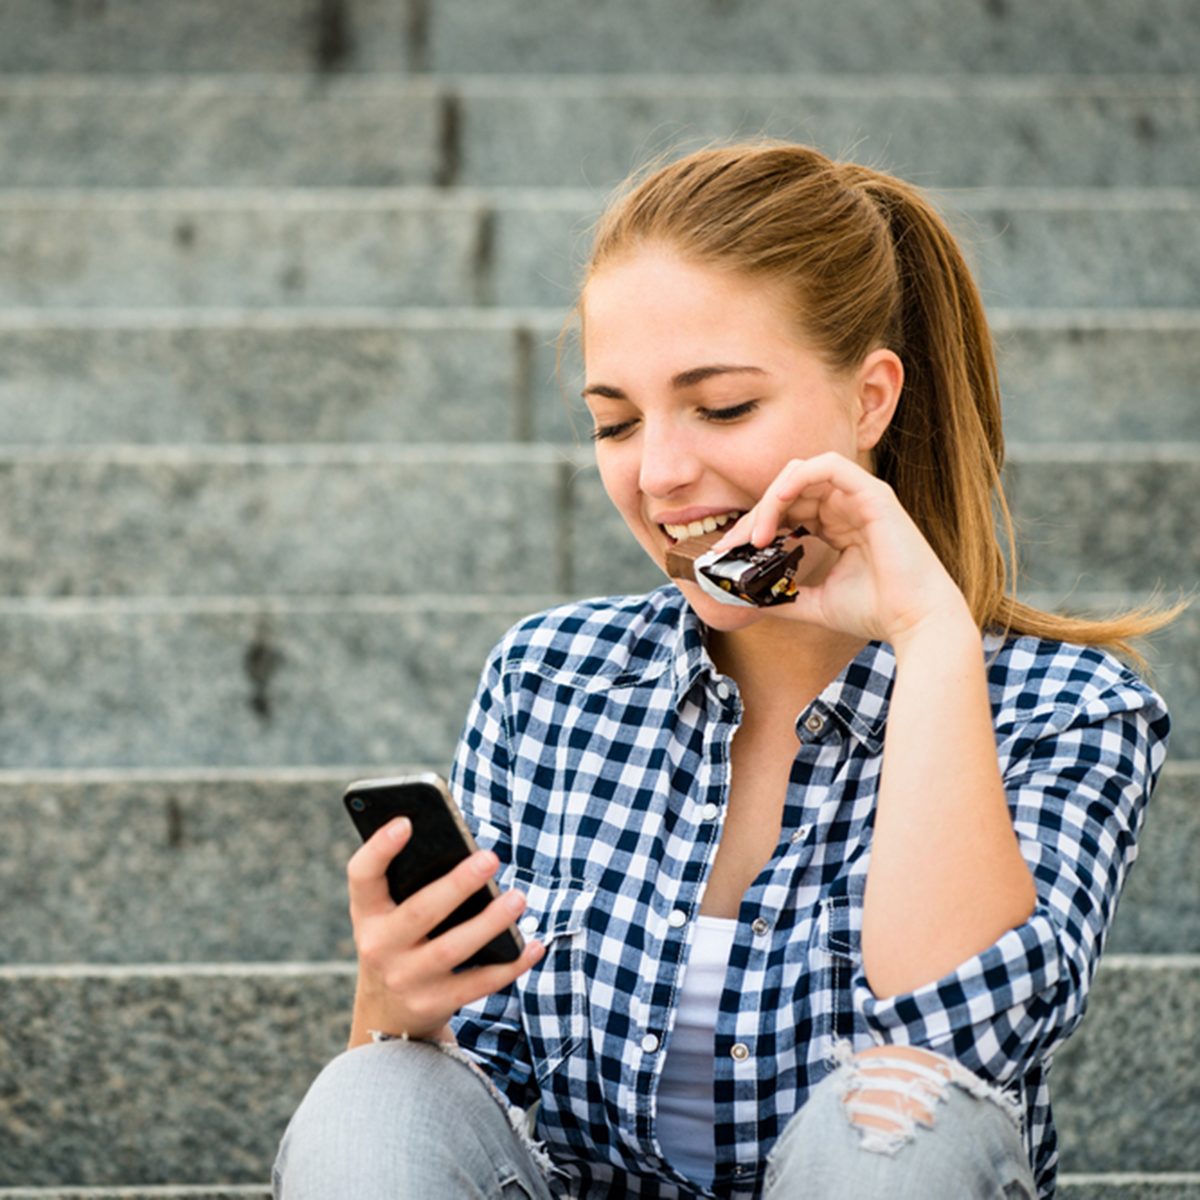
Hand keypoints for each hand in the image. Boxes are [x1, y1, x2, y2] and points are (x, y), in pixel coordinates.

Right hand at [347, 817, 544, 1040]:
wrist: (387, 1014)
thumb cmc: (399, 941)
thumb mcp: (389, 914)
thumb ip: (413, 882)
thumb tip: (468, 851)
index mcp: (368, 913)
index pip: (362, 876)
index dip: (379, 849)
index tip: (405, 822)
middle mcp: (379, 947)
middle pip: (420, 912)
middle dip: (457, 885)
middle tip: (490, 858)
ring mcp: (406, 979)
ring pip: (451, 949)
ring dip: (489, 923)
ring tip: (518, 898)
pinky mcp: (434, 1003)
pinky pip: (478, 984)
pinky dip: (510, 965)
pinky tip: (534, 945)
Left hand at [714, 452, 970, 646]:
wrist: (916, 623)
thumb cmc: (875, 612)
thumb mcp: (814, 603)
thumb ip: (781, 596)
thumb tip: (743, 599)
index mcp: (837, 527)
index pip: (787, 511)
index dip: (755, 524)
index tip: (728, 550)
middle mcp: (847, 507)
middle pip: (788, 491)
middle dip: (755, 514)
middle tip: (732, 542)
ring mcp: (861, 497)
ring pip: (801, 475)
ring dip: (771, 500)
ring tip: (755, 533)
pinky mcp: (873, 494)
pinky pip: (829, 466)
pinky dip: (798, 478)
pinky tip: (778, 502)